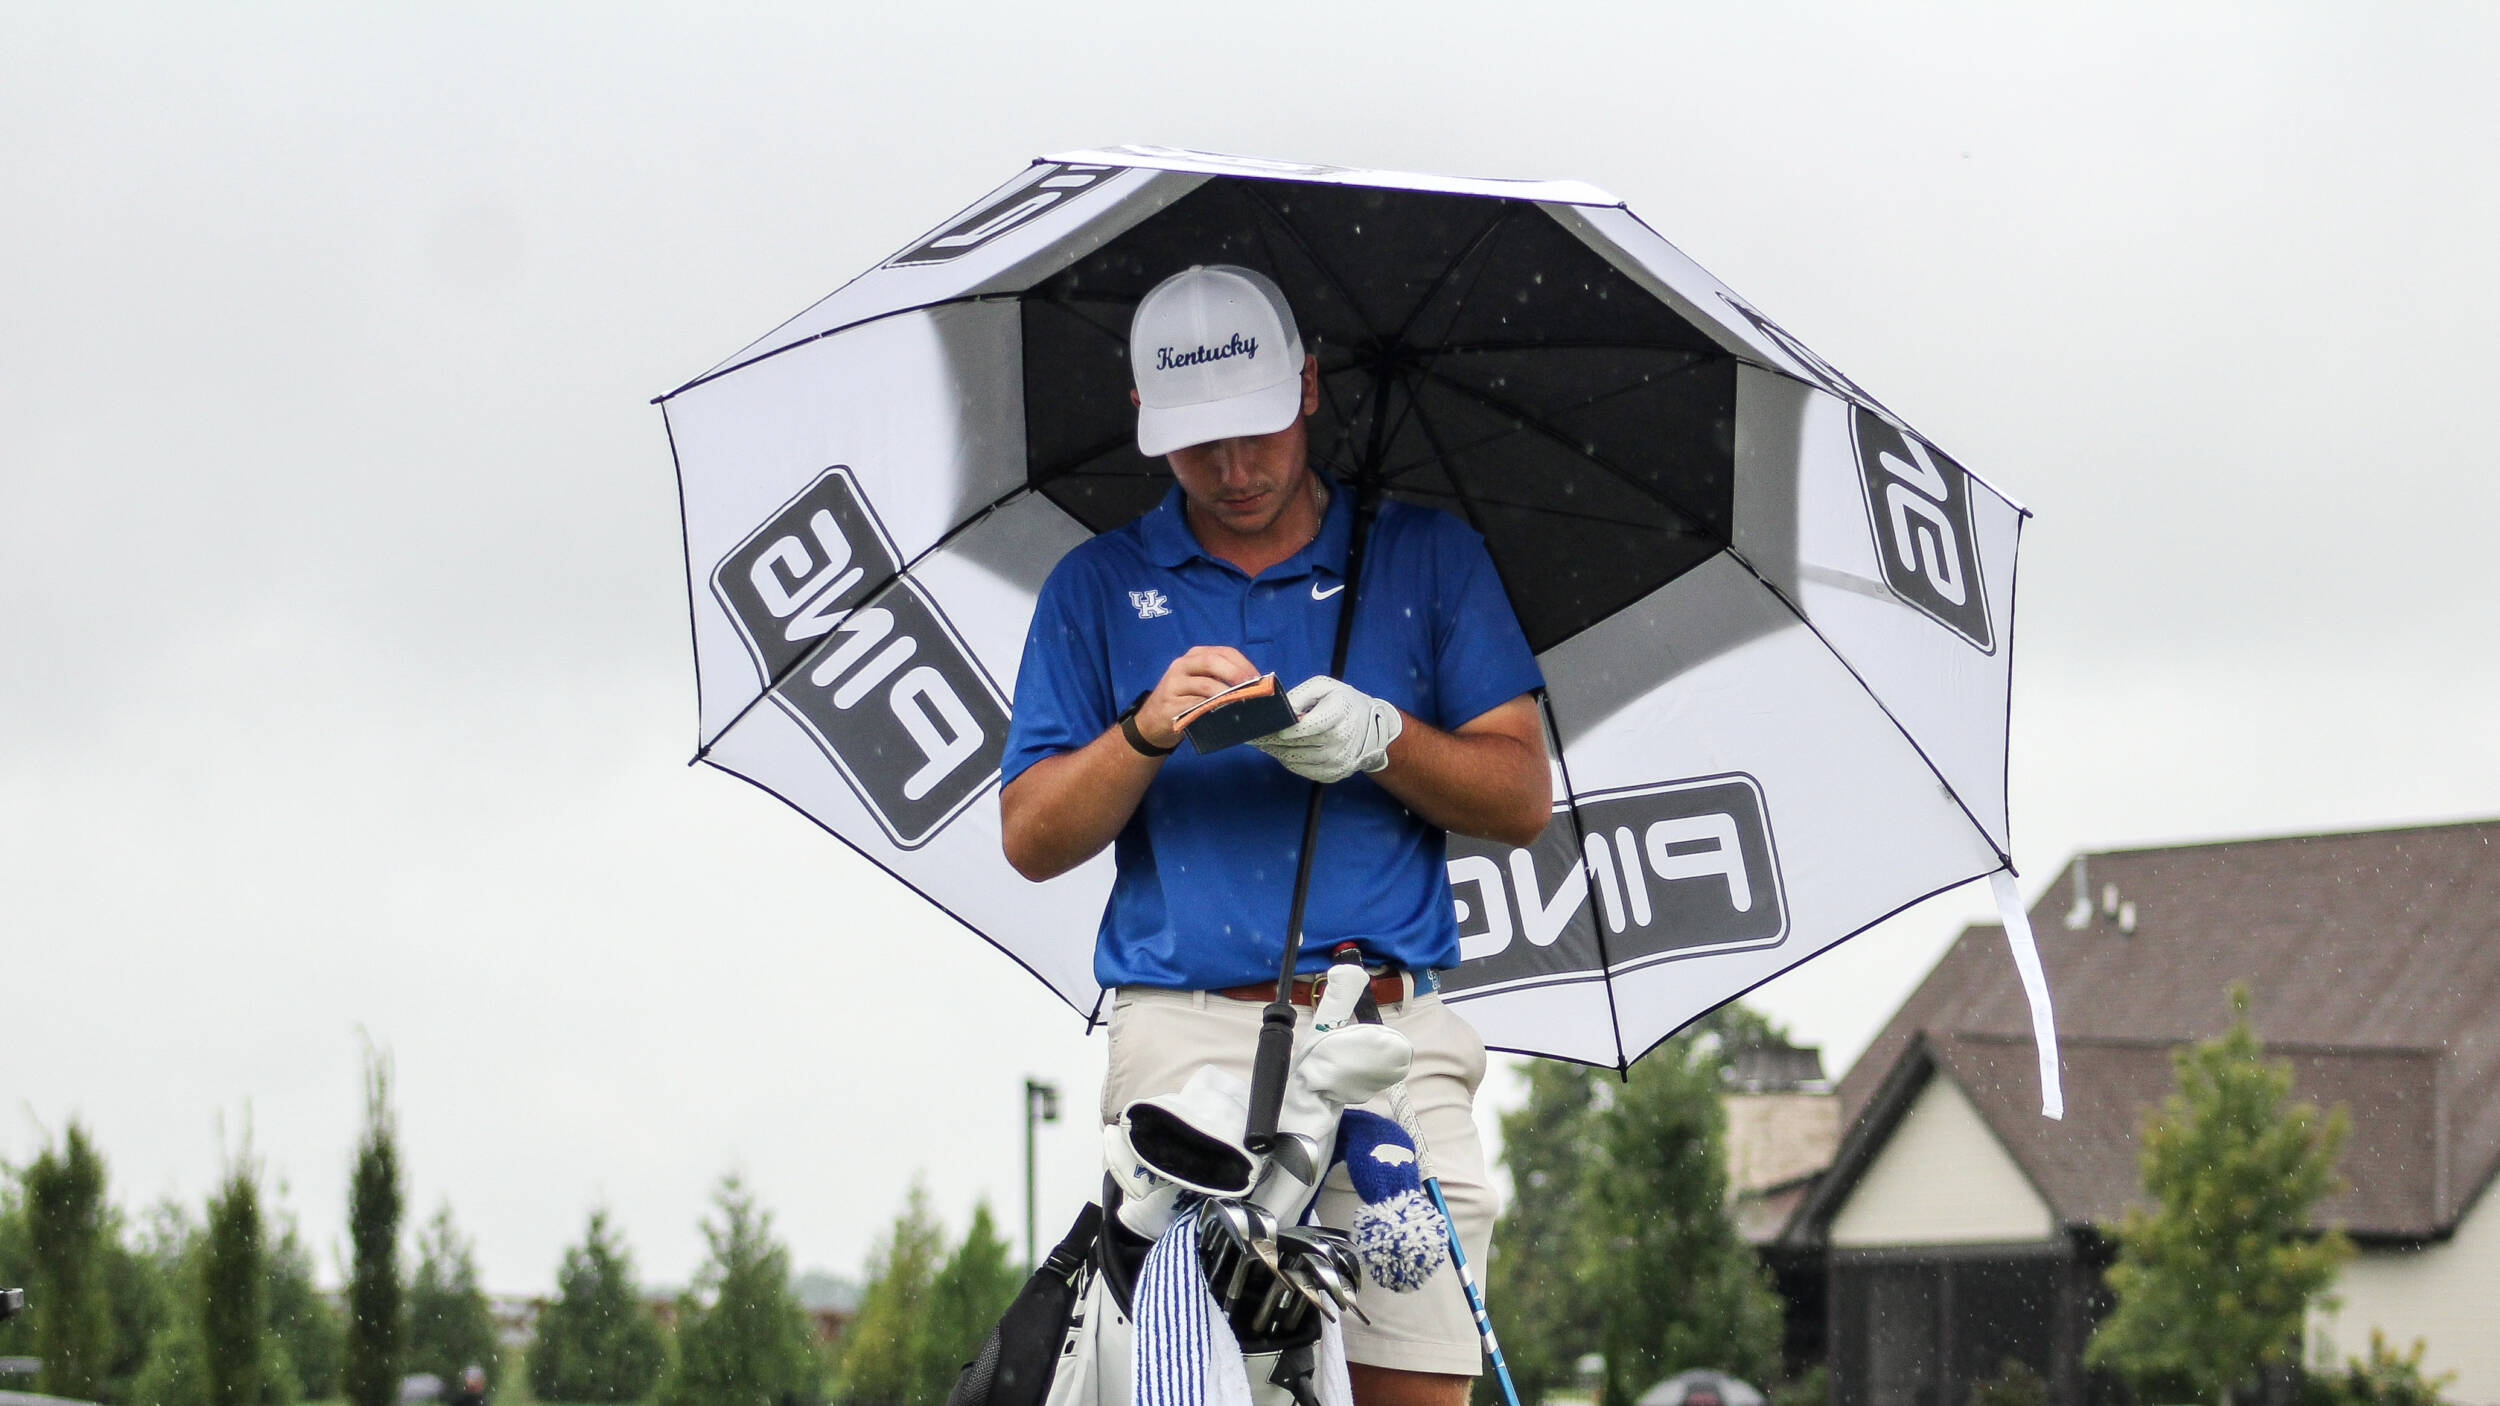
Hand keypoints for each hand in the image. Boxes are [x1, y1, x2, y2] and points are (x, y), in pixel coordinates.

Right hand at [1133, 645, 1258, 751]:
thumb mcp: (1203, 684)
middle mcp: (1182, 665)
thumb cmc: (1186, 700)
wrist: (1153, 720)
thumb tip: (1255, 687)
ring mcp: (1174, 684)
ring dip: (1227, 695)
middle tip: (1252, 689)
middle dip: (1236, 674)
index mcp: (1195, 656)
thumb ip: (1222, 680)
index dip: (1244, 664)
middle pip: (1213, 662)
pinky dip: (1212, 709)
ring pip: (1205, 685)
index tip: (1259, 679)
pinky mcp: (1169, 704)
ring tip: (1241, 703)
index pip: (1224, 652)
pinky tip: (1222, 714)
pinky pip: (1195, 705)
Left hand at [1250, 676, 1402, 782]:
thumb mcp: (1325, 686)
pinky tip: (1279, 750)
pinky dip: (1287, 760)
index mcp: (1339, 713)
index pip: (1309, 726)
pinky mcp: (1333, 774)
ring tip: (1261, 742)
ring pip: (1295, 759)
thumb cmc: (1342, 702)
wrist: (1372, 728)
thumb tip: (1281, 708)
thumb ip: (1301, 694)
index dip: (1287, 728)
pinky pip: (1301, 769)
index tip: (1269, 727)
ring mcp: (1338, 760)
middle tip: (1253, 734)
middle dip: (1272, 739)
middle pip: (1297, 744)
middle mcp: (1341, 740)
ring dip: (1275, 751)